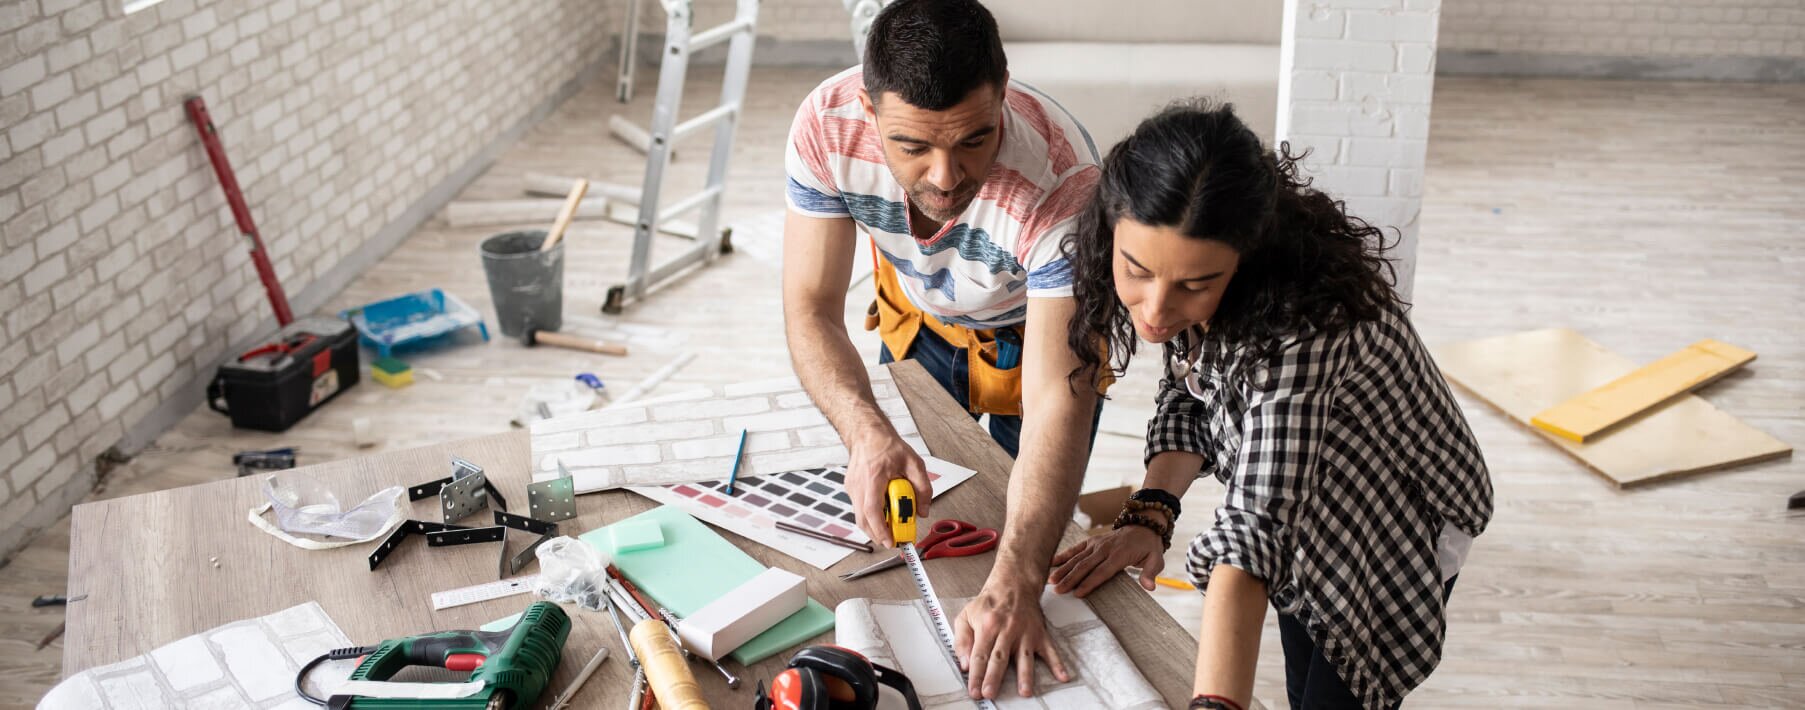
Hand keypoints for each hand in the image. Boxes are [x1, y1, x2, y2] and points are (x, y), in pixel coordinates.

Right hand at [844, 433, 929, 547]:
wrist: (867, 434)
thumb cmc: (887, 445)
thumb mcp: (914, 463)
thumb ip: (922, 488)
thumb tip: (922, 510)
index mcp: (873, 477)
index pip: (872, 510)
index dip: (880, 529)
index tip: (890, 541)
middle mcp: (858, 485)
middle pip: (863, 520)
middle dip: (878, 535)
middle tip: (894, 540)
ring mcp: (852, 488)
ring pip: (860, 517)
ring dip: (875, 527)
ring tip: (891, 528)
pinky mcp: (851, 490)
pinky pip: (859, 510)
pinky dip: (871, 517)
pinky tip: (883, 514)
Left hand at [953, 578, 1070, 698]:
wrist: (1014, 583)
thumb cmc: (989, 604)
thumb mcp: (966, 616)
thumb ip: (962, 640)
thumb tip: (964, 664)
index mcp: (987, 626)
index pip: (979, 655)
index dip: (976, 675)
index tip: (975, 691)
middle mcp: (1007, 630)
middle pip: (999, 658)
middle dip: (994, 677)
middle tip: (990, 694)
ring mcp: (1025, 633)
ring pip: (1025, 657)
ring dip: (1025, 676)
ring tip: (1025, 692)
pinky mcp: (1040, 634)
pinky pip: (1050, 651)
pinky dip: (1058, 664)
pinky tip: (1062, 677)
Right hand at [1047, 523, 1165, 596]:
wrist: (1143, 525)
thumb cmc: (1148, 547)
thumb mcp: (1156, 559)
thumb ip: (1150, 572)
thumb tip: (1149, 587)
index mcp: (1119, 555)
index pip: (1102, 572)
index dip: (1089, 583)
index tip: (1077, 593)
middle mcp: (1105, 548)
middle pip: (1085, 566)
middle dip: (1070, 579)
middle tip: (1058, 591)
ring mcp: (1096, 543)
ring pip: (1077, 558)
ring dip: (1063, 569)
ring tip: (1051, 580)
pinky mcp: (1091, 541)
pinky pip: (1076, 549)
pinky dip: (1063, 555)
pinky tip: (1052, 562)